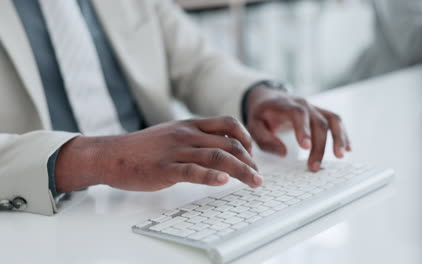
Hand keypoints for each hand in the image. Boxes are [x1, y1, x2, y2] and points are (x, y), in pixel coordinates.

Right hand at [55, 116, 262, 192]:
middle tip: (258, 176)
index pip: (228, 124)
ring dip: (241, 171)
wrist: (111, 154)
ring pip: (216, 157)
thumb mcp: (173, 134)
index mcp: (190, 125)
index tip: (252, 155)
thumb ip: (196, 138)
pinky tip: (223, 182)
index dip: (246, 139)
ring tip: (254, 182)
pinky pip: (191, 171)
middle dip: (249, 161)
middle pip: (228, 144)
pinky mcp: (164, 168)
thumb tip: (220, 147)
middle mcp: (187, 135)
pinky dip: (210, 176)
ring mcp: (176, 151)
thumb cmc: (143, 148)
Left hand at [246, 86, 350, 171]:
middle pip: (318, 122)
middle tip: (314, 167)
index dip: (303, 129)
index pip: (298, 114)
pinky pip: (336, 121)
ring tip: (340, 156)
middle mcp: (304, 104)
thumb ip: (265, 139)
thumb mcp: (253, 125)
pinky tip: (348, 148)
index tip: (305, 147)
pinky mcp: (321, 113)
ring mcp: (314, 108)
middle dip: (319, 146)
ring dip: (338, 138)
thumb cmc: (261, 114)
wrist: (268, 97)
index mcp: (285, 105)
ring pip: (332, 120)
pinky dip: (343, 134)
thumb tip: (284, 153)